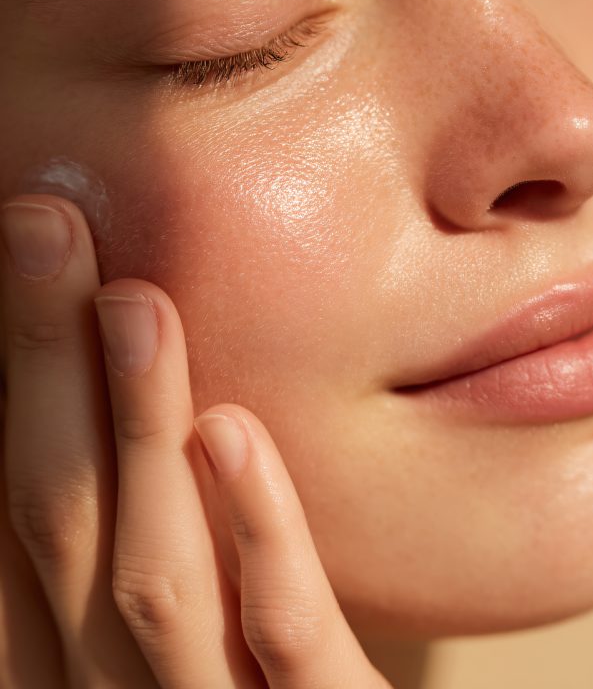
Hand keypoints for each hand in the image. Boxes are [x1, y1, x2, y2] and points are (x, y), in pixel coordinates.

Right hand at [0, 194, 390, 687]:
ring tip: (133, 300)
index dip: (16, 384)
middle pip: (63, 525)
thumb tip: (154, 410)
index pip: (26, 516)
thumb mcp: (190, 635)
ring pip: (155, 583)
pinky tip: (232, 431)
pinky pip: (287, 647)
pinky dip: (259, 539)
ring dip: (135, 433)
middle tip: (42, 227)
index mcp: (74, 664)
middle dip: (43, 371)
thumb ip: (160, 547)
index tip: (20, 260)